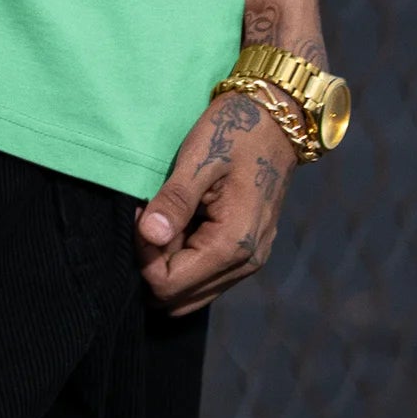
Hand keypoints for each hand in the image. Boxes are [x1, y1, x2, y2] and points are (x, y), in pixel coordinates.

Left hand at [134, 87, 296, 314]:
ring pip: (193, 292)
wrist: (278, 120)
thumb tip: (147, 236)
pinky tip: (180, 223)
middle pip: (179, 298)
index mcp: (233, 243)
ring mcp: (250, 261)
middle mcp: (246, 263)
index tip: (139, 215)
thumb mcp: (199, 158)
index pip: (169, 284)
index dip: (143, 256)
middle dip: (154, 264)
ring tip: (164, 216)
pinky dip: (186, 258)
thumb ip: (174, 200)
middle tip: (147, 218)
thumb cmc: (235, 131)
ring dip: (169, 262)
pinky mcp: (248, 252)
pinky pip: (207, 275)